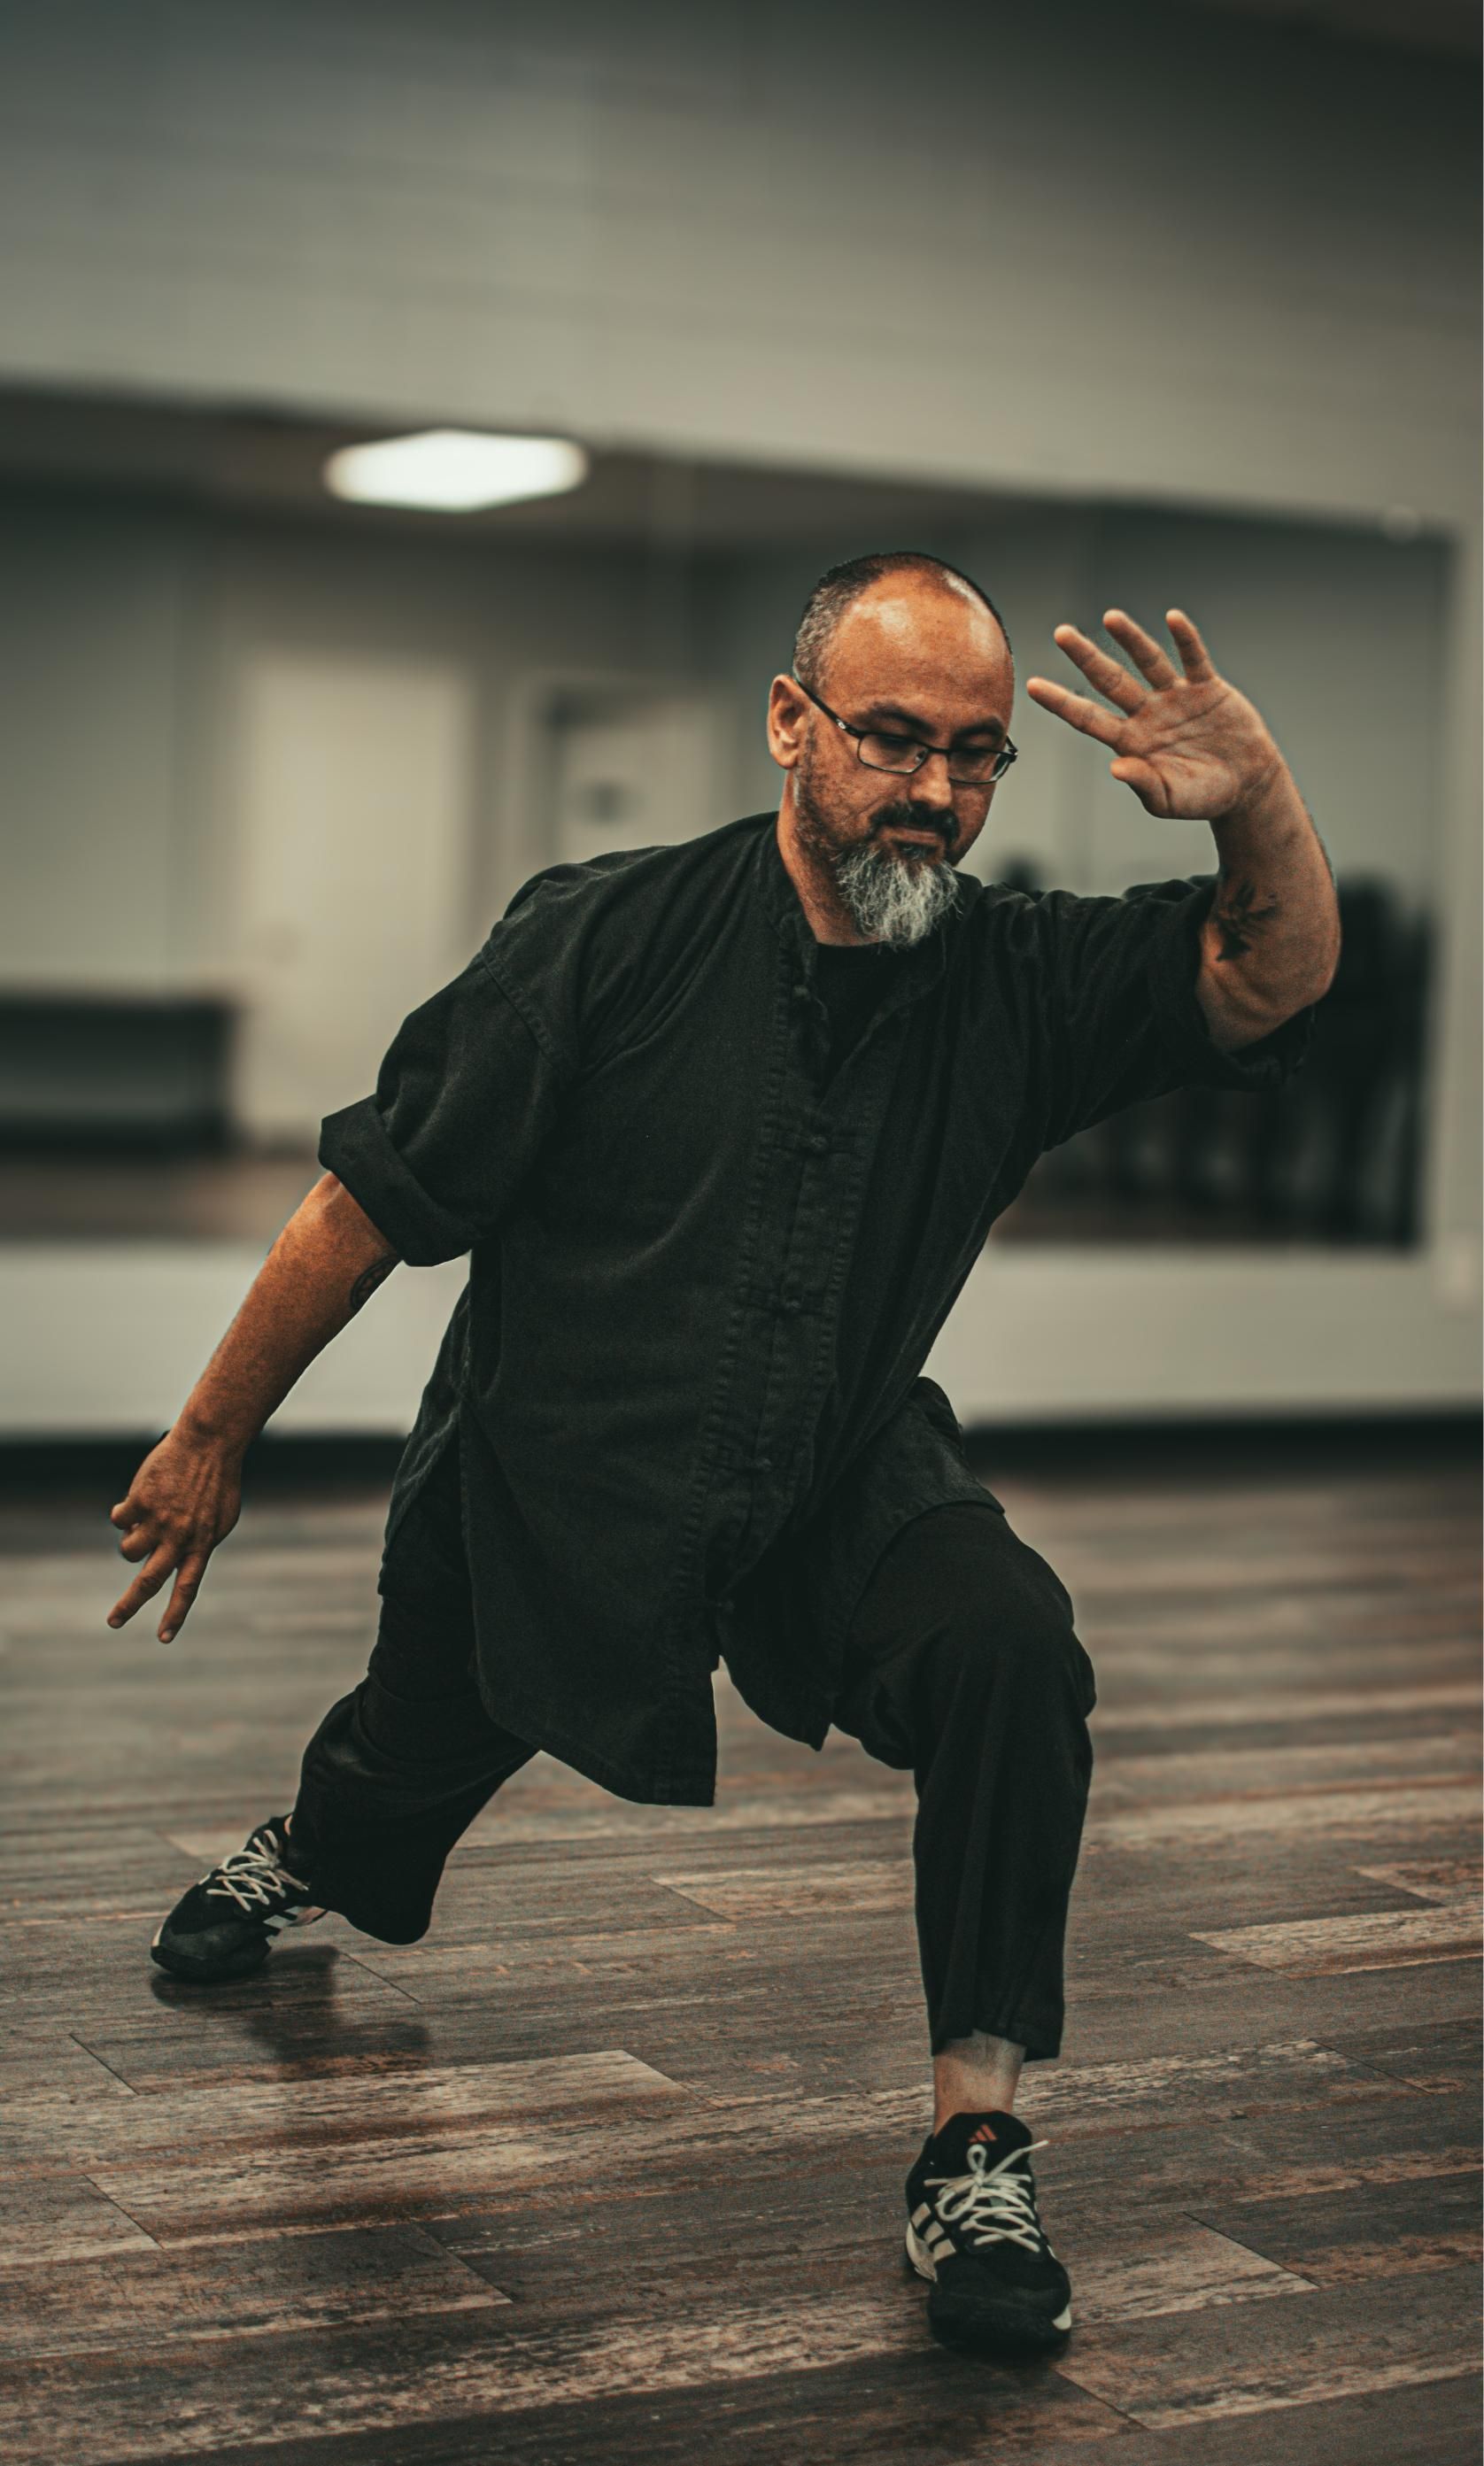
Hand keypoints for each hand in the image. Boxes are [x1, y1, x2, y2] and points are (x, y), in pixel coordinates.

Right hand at [106, 1430, 242, 1642]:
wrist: (209, 1443)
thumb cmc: (217, 1481)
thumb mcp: (219, 1518)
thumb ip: (198, 1543)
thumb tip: (173, 1562)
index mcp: (202, 1544)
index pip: (187, 1588)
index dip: (175, 1614)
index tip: (163, 1638)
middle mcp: (179, 1537)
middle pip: (149, 1581)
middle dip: (129, 1606)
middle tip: (112, 1622)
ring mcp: (158, 1519)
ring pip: (128, 1550)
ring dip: (129, 1542)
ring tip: (144, 1523)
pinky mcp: (140, 1500)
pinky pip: (118, 1519)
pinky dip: (123, 1513)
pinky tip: (139, 1497)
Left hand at [1025, 608, 1286, 821]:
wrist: (1247, 785)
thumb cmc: (1203, 796)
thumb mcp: (1170, 799)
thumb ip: (1144, 785)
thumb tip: (1116, 768)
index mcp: (1130, 741)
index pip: (1088, 717)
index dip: (1061, 702)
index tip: (1032, 685)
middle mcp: (1147, 713)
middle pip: (1110, 680)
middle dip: (1086, 657)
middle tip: (1062, 633)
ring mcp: (1176, 696)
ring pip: (1148, 662)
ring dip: (1130, 639)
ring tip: (1111, 617)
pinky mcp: (1208, 688)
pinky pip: (1194, 659)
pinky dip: (1185, 639)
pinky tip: (1173, 619)